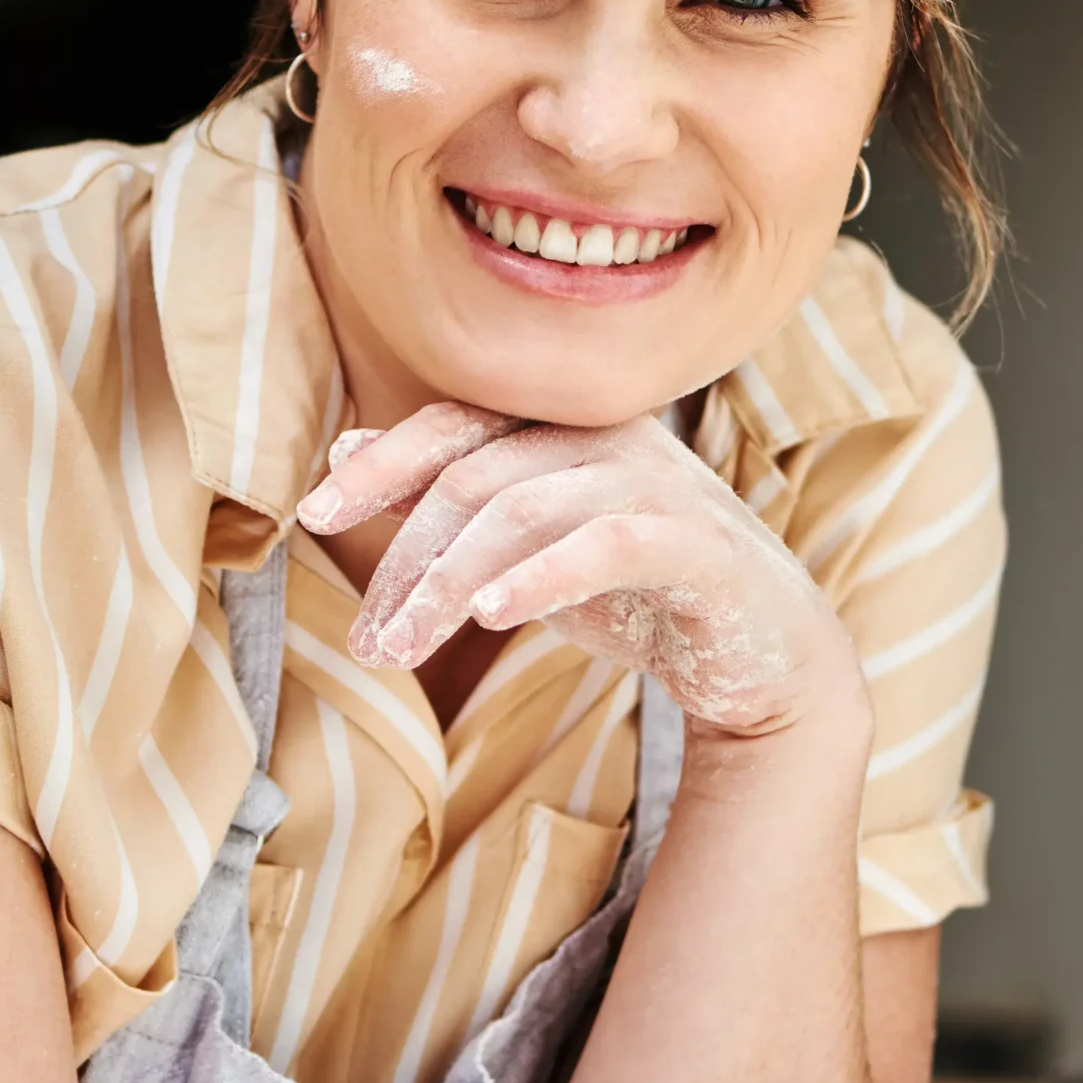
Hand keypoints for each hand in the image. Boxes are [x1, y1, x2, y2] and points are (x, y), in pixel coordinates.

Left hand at [296, 401, 867, 740]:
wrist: (769, 654)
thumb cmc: (641, 592)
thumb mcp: (531, 545)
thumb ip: (450, 496)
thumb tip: (347, 452)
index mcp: (566, 429)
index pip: (454, 427)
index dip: (381, 465)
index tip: (314, 515)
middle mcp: (610, 440)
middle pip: (475, 478)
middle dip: (407, 562)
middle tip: (369, 643)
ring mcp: (659, 485)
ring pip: (523, 512)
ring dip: (448, 584)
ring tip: (402, 649)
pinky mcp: (698, 544)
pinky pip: (605, 544)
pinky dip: (539, 577)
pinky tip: (489, 614)